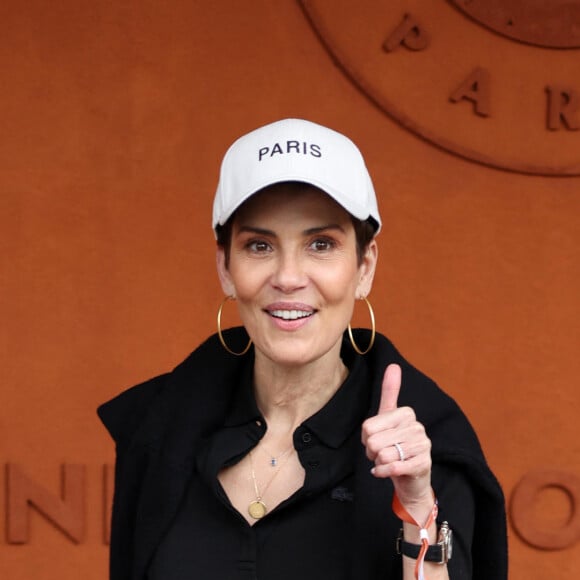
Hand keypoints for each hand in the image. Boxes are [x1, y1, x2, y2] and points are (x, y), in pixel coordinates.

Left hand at [361, 364, 432, 519]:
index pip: (368, 427)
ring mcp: (423, 446)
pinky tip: (386, 472)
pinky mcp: (423, 464)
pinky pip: (393, 468)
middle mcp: (417, 426)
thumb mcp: (387, 420)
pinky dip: (383, 473)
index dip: (366, 439)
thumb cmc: (395, 447)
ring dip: (379, 463)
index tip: (377, 440)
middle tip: (382, 454)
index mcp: (406, 413)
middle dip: (372, 453)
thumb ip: (390, 392)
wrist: (410, 481)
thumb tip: (394, 365)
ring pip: (383, 455)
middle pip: (373, 442)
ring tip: (388, 462)